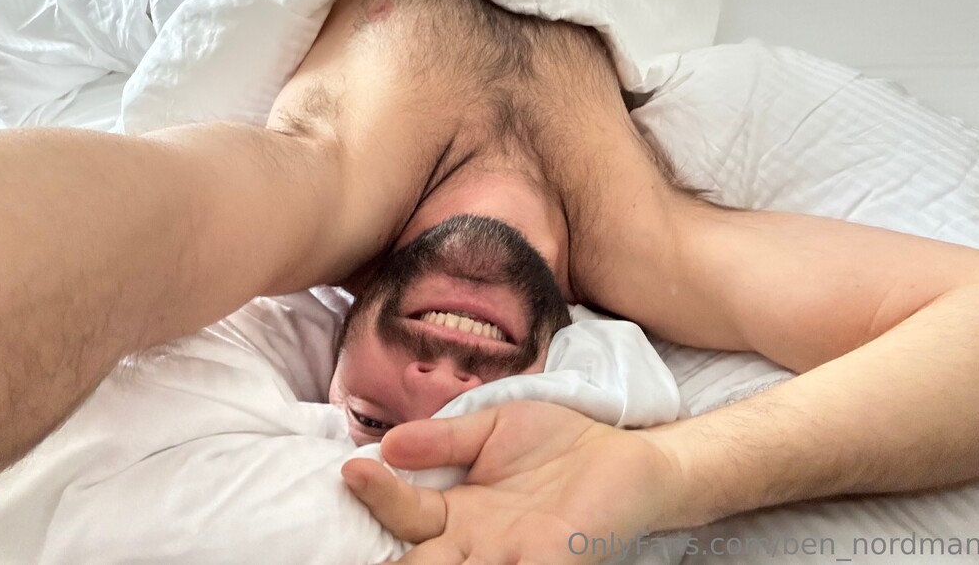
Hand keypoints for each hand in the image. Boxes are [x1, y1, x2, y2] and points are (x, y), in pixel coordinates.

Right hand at [341, 401, 682, 563]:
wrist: (625, 451)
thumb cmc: (556, 441)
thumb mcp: (493, 427)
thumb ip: (444, 438)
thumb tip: (388, 445)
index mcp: (456, 510)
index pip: (404, 512)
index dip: (379, 494)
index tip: (353, 470)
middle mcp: (476, 544)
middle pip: (418, 561)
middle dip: (393, 562)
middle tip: (366, 549)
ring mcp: (513, 557)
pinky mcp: (553, 562)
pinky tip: (487, 560)